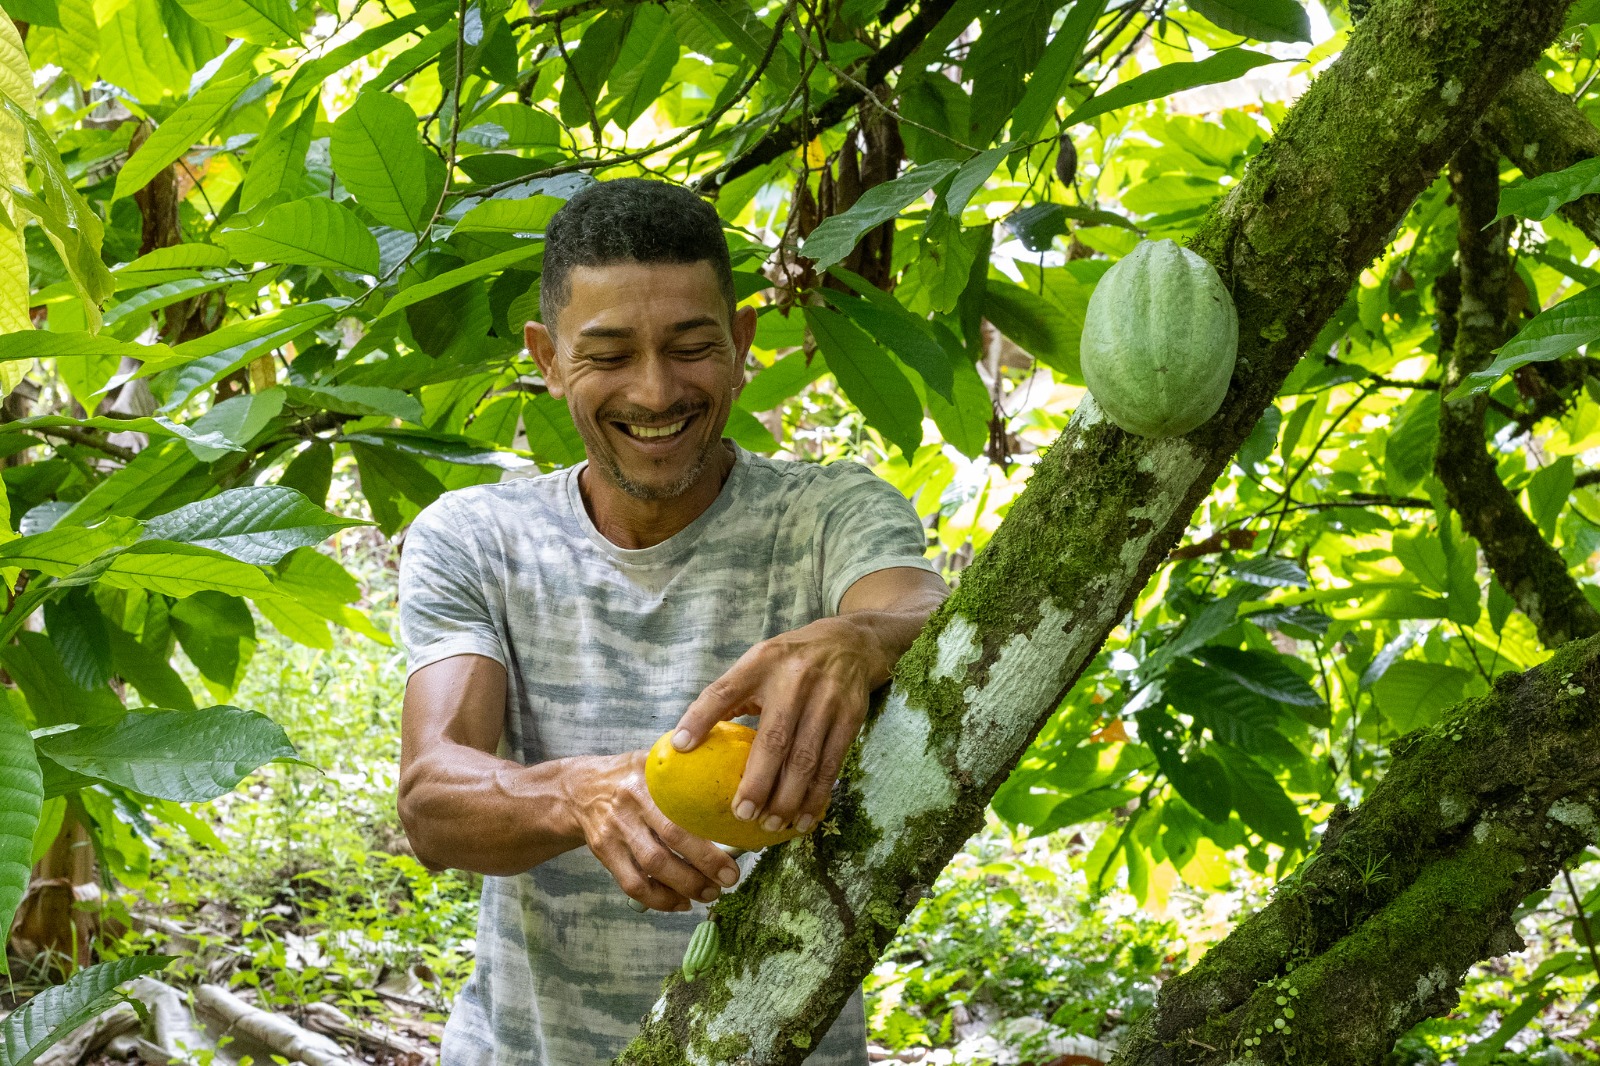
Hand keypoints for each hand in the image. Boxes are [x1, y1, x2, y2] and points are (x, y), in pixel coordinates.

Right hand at [569, 751, 740, 911]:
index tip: (734, 858)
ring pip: (652, 867)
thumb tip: (735, 789)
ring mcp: (615, 830)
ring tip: (709, 894)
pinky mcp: (605, 852)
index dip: (708, 841)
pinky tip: (680, 902)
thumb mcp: (654, 763)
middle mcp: (631, 803)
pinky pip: (633, 884)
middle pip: (670, 840)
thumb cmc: (631, 777)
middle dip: (704, 866)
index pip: (682, 812)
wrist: (580, 790)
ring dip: (685, 886)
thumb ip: (685, 773)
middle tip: (728, 880)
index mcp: (649, 779)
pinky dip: (659, 900)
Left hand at [671, 616, 879, 836]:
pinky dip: (817, 795)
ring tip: (770, 825)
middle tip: (742, 814)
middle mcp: (794, 680)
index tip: (680, 748)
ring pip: (805, 758)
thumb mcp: (756, 664)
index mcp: (760, 664)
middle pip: (774, 739)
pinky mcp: (850, 716)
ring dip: (788, 798)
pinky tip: (803, 819)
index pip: (724, 690)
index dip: (700, 717)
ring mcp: (826, 699)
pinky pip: (832, 763)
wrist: (848, 644)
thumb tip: (687, 740)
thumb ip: (727, 695)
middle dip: (758, 782)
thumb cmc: (788, 663)